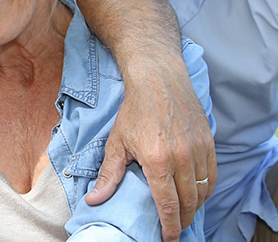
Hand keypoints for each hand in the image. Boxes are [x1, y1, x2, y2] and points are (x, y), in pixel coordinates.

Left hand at [85, 69, 214, 241]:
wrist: (158, 81)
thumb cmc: (135, 112)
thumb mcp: (116, 144)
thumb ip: (108, 176)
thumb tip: (93, 200)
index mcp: (157, 161)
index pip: (168, 204)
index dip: (170, 225)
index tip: (168, 238)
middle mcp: (181, 158)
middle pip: (189, 201)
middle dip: (183, 220)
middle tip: (176, 229)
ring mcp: (198, 150)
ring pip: (203, 190)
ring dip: (196, 206)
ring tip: (185, 214)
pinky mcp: (209, 143)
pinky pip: (212, 175)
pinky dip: (206, 189)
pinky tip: (197, 194)